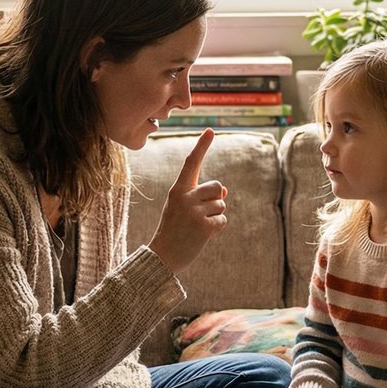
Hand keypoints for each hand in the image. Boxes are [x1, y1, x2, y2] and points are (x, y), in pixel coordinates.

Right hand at [148, 129, 226, 272]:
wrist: (162, 257)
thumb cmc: (174, 230)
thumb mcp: (183, 209)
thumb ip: (201, 196)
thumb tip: (224, 189)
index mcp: (177, 190)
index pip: (191, 164)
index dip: (202, 146)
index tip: (211, 130)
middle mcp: (185, 197)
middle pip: (216, 186)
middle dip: (216, 199)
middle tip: (201, 215)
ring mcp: (194, 211)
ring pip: (221, 204)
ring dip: (216, 216)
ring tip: (198, 227)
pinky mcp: (204, 226)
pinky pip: (222, 220)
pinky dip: (217, 228)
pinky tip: (203, 235)